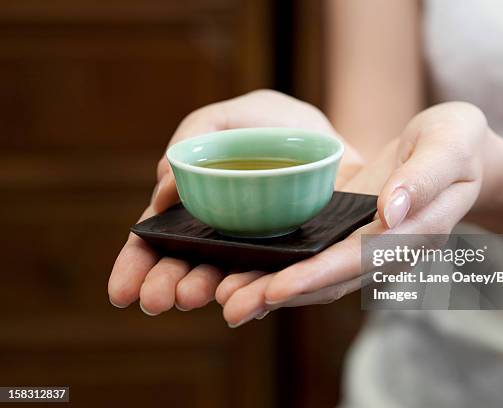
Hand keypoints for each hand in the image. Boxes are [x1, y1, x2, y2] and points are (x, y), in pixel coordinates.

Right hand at [108, 90, 363, 313]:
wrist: (333, 137)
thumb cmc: (274, 126)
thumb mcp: (228, 117)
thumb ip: (193, 137)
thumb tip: (163, 186)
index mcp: (198, 206)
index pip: (160, 240)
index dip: (138, 266)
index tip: (119, 292)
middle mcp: (224, 236)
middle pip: (188, 267)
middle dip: (167, 287)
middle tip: (156, 300)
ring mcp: (259, 251)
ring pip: (227, 280)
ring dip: (205, 291)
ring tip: (188, 296)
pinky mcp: (295, 259)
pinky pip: (275, 280)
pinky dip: (256, 292)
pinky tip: (239, 301)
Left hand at [216, 102, 502, 325]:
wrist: (456, 152)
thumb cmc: (457, 144)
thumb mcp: (450, 146)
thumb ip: (424, 178)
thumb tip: (390, 210)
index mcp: (412, 233)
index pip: (358, 260)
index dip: (317, 276)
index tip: (276, 288)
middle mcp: (384, 248)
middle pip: (329, 279)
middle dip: (281, 293)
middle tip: (231, 308)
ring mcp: (363, 243)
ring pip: (315, 273)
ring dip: (273, 286)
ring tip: (227, 297)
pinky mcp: (347, 230)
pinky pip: (311, 253)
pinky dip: (280, 264)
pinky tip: (246, 267)